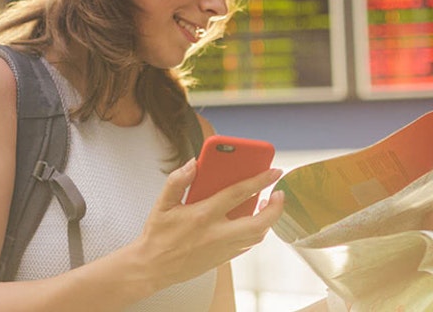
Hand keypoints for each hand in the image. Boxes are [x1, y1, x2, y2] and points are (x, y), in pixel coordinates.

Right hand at [130, 159, 285, 289]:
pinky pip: (247, 244)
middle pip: (259, 222)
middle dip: (275, 207)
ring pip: (256, 235)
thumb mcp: (162, 204)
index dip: (260, 181)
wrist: (153, 268)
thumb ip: (177, 181)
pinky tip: (250, 221)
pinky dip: (254, 231)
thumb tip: (193, 164)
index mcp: (203, 215)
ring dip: (267, 220)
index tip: (274, 172)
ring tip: (266, 205)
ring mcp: (222, 248)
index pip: (239, 194)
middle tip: (279, 194)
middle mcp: (217, 233)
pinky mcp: (223, 258)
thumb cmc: (158, 236)